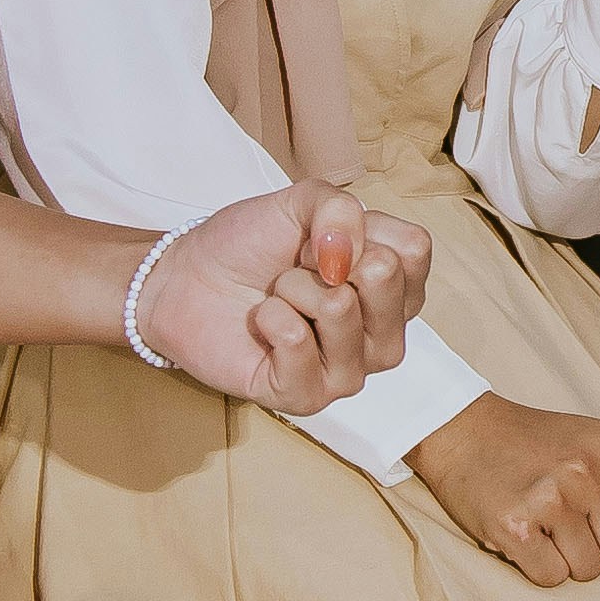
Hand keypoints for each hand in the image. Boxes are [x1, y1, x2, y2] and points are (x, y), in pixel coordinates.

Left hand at [138, 183, 436, 411]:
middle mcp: (380, 335)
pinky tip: (264, 325)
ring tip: (277, 296)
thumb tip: (346, 256)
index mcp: (393, 290)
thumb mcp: (299, 203)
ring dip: (292, 288)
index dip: (359, 231)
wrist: (186, 280)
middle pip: (385, 278)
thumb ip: (338, 208)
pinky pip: (298, 343)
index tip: (321, 242)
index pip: (414, 250)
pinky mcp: (308, 397)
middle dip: (325, 259)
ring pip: (340, 309)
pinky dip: (270, 320)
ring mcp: (349, 371)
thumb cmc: (249, 246)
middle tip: (297, 270)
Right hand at [406, 393, 599, 584]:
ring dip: (567, 559)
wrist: (462, 429)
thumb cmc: (534, 445)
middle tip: (568, 523)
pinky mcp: (514, 527)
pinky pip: (551, 578)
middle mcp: (585, 470)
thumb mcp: (593, 451)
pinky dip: (538, 567)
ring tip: (543, 525)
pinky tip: (523, 536)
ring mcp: (549, 498)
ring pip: (589, 570)